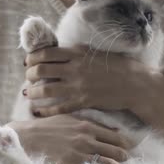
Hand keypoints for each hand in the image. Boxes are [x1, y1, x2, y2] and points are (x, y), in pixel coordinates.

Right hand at [8, 114, 133, 163]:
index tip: (131, 149)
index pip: (116, 137)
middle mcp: (85, 140)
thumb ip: (92, 122)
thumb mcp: (71, 118)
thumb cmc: (48, 126)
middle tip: (127, 162)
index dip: (126, 144)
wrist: (26, 137)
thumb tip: (115, 130)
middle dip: (124, 158)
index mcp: (87, 127)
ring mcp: (77, 155)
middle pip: (115, 151)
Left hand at [23, 46, 151, 116]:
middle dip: (29, 74)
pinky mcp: (83, 102)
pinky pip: (58, 107)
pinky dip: (45, 110)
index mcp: (77, 53)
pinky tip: (39, 111)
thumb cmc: (117, 66)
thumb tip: (56, 54)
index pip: (45, 53)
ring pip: (45, 90)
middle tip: (28, 77)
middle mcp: (75, 69)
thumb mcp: (94, 52)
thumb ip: (75, 53)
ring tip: (29, 93)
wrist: (135, 84)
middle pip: (41, 70)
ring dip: (33, 92)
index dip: (32, 57)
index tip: (28, 61)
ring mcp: (78, 86)